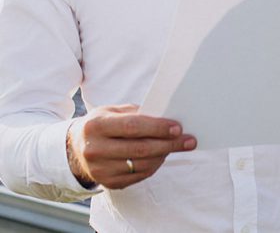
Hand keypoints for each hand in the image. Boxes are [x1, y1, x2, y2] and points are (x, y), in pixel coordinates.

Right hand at [66, 104, 196, 189]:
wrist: (76, 148)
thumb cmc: (102, 124)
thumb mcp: (113, 111)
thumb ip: (136, 113)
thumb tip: (165, 116)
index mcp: (97, 126)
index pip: (132, 127)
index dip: (157, 127)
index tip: (178, 127)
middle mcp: (95, 149)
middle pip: (140, 148)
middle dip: (168, 144)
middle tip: (188, 140)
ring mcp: (100, 170)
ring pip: (141, 164)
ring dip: (164, 155)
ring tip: (177, 146)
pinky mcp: (107, 183)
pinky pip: (138, 176)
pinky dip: (154, 165)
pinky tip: (162, 156)